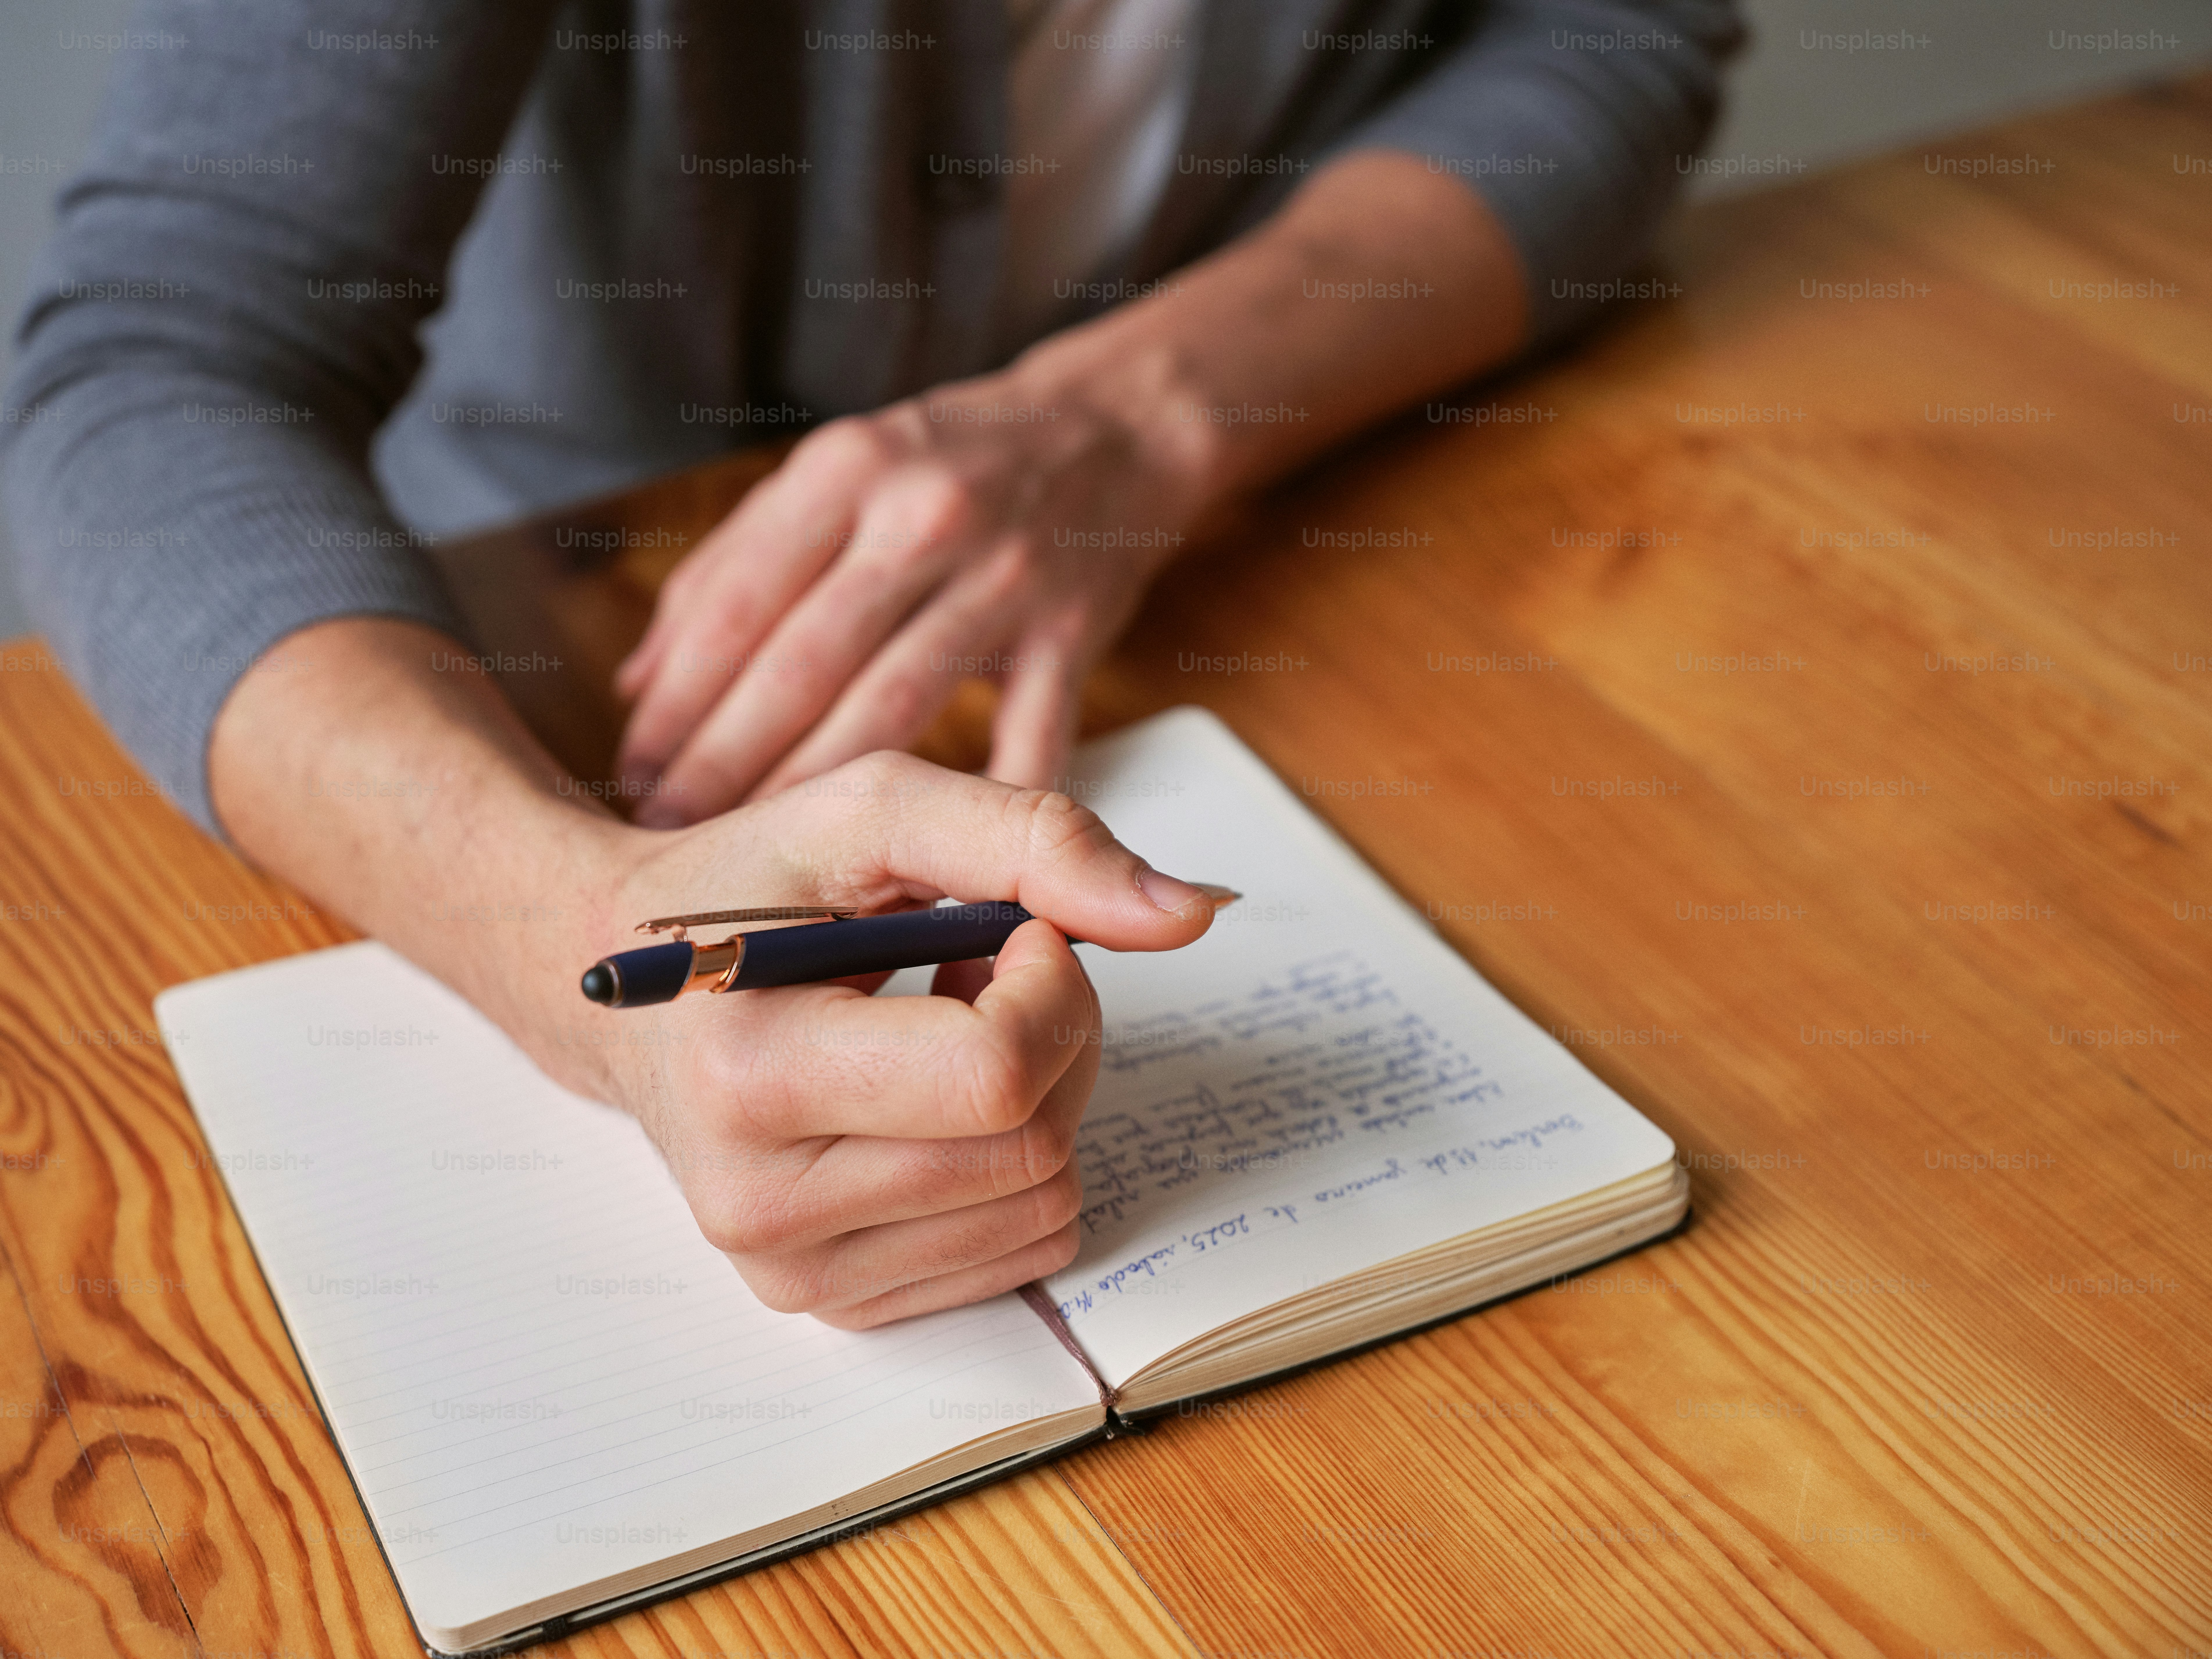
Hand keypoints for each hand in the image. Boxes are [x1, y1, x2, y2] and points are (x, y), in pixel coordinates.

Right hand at [535, 751, 1218, 1327]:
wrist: (629, 992)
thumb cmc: (748, 889)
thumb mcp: (874, 812)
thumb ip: (1036, 838)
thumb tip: (1193, 912)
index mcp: (752, 1078)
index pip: (997, 1073)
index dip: (1050, 984)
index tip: (1011, 928)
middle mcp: (761, 1206)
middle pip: (1035, 1142)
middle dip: (1055, 1035)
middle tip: (979, 968)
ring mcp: (799, 1272)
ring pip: (1046, 1203)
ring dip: (1039, 1096)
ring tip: (946, 1029)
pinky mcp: (839, 1302)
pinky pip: (1025, 1248)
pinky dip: (1015, 1160)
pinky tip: (937, 1099)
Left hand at [611, 363, 1206, 824]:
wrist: (1115, 428)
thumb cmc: (955, 460)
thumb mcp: (837, 472)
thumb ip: (732, 565)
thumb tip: (638, 682)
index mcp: (848, 470)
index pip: (736, 605)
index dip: (675, 701)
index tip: (631, 771)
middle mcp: (923, 518)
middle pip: (801, 667)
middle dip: (721, 763)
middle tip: (667, 832)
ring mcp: (1004, 580)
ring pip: (890, 711)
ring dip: (810, 794)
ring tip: (749, 857)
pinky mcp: (1071, 637)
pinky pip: (1022, 744)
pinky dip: (973, 815)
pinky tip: (924, 881)